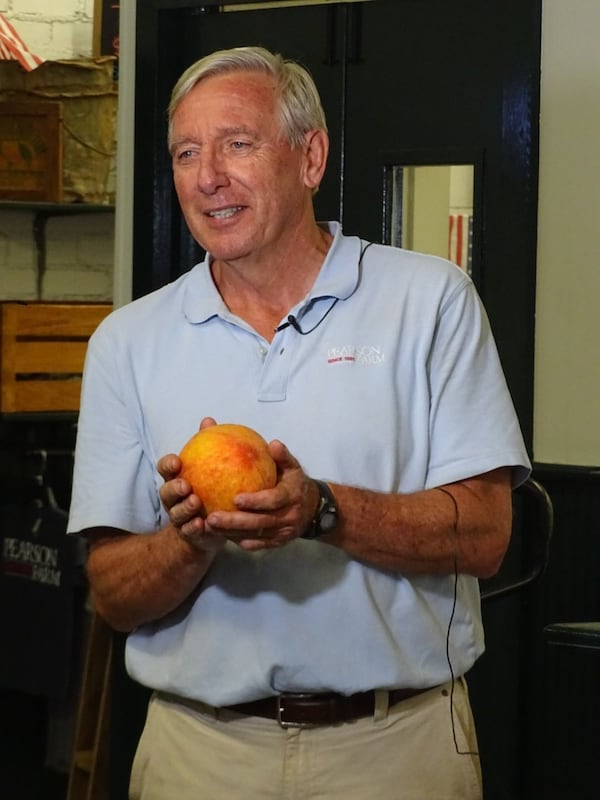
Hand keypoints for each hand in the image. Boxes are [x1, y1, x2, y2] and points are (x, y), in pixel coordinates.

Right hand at [157, 416, 224, 551]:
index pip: (166, 469)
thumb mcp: (210, 467)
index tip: (177, 461)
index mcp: (176, 479)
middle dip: (173, 488)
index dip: (167, 464)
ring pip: (176, 513)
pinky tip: (204, 525)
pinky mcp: (188, 535)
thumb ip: (208, 445)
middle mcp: (173, 499)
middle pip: (166, 492)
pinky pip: (189, 532)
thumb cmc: (209, 489)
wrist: (208, 527)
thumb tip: (208, 420)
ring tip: (196, 503)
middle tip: (185, 485)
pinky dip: (195, 528)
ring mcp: (178, 518)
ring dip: (184, 508)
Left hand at [203, 439, 319, 550]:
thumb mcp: (293, 467)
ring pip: (255, 536)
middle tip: (211, 518)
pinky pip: (257, 545)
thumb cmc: (296, 483)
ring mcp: (284, 532)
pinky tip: (222, 535)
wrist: (315, 509)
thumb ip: (283, 456)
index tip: (235, 498)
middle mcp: (289, 516)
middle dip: (234, 522)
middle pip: (260, 522)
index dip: (256, 501)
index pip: (273, 500)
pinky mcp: (278, 542)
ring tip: (209, 527)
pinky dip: (239, 541)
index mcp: (291, 496)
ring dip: (232, 533)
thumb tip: (273, 444)